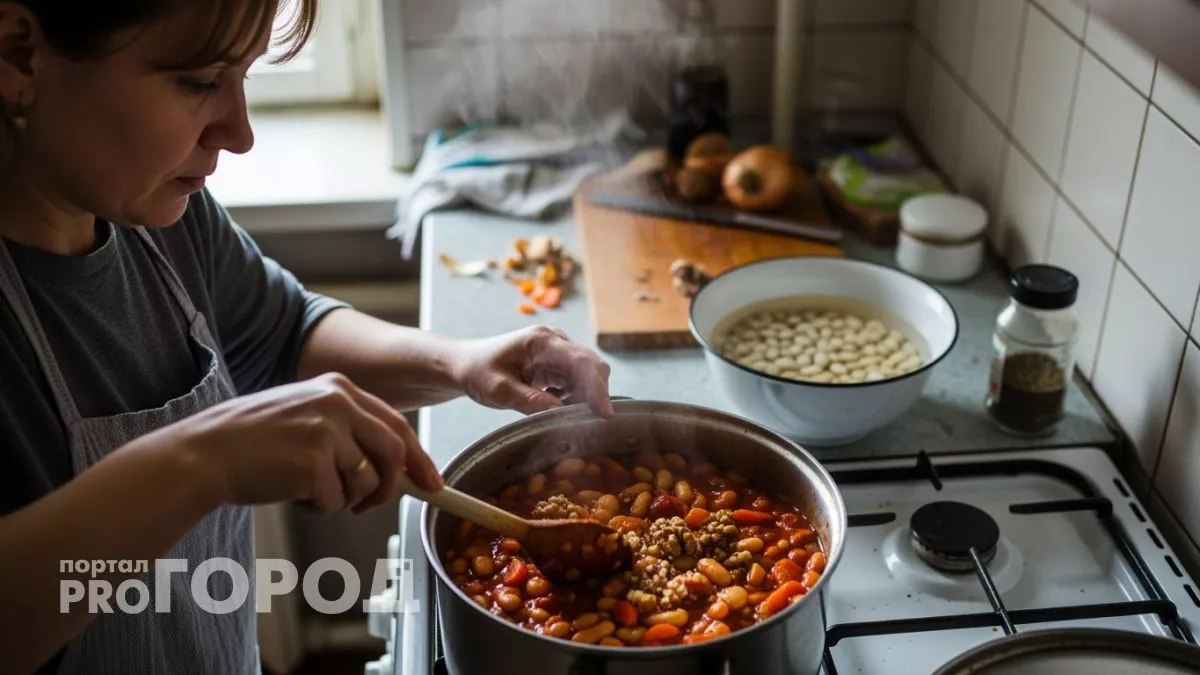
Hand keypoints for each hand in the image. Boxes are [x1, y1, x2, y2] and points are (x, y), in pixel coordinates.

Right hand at [163, 372, 442, 513]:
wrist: (204, 453)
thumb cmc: (252, 442)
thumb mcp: (306, 416)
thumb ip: (349, 431)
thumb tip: (397, 466)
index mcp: (338, 387)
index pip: (396, 423)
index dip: (418, 457)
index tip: (431, 483)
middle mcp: (338, 403)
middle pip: (394, 452)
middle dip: (392, 487)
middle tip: (371, 506)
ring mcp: (327, 431)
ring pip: (367, 481)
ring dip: (344, 498)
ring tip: (309, 490)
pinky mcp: (314, 462)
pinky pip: (336, 500)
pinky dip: (318, 507)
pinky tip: (290, 493)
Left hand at [449, 325, 612, 417]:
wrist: (466, 363)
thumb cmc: (478, 372)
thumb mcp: (498, 390)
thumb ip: (529, 401)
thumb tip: (562, 414)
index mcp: (541, 341)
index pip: (580, 362)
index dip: (596, 388)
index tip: (604, 414)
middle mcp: (556, 341)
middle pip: (593, 366)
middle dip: (595, 395)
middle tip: (584, 424)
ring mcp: (560, 351)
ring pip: (590, 376)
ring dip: (585, 399)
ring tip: (562, 416)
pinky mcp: (559, 364)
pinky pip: (579, 382)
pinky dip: (576, 399)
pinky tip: (557, 408)